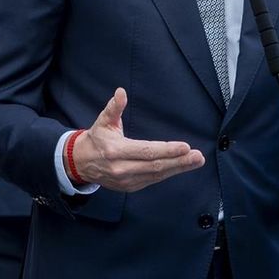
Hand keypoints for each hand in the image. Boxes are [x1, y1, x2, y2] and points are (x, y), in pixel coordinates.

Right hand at [72, 88, 204, 193]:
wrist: (81, 163)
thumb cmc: (96, 139)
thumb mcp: (103, 121)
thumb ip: (114, 108)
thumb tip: (121, 92)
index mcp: (116, 151)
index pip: (146, 151)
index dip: (167, 150)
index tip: (185, 147)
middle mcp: (121, 168)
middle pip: (155, 166)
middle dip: (179, 162)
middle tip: (198, 157)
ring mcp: (126, 180)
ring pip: (157, 175)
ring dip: (178, 168)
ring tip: (196, 161)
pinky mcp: (130, 187)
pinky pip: (153, 180)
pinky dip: (168, 173)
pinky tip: (181, 166)